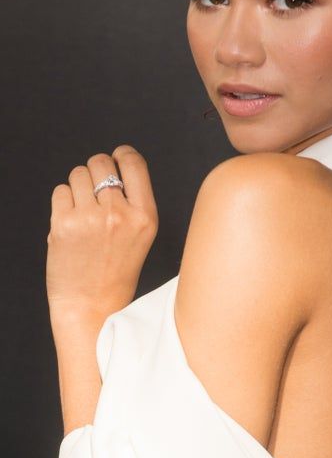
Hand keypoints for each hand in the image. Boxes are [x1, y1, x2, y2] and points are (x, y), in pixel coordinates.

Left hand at [46, 145, 158, 319]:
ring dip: (78, 186)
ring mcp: (90, 219)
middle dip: (96, 169)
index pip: (134, 163)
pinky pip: (60, 191)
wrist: (92, 303)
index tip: (116, 157)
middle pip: (101, 162)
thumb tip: (117, 162)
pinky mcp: (63, 225)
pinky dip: (63, 201)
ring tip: (83, 210)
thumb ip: (135, 199)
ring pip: (78, 174)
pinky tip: (71, 221)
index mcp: (145, 215)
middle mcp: (120, 214)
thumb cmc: (116, 268)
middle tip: (94, 189)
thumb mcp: (143, 232)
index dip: (122, 154)